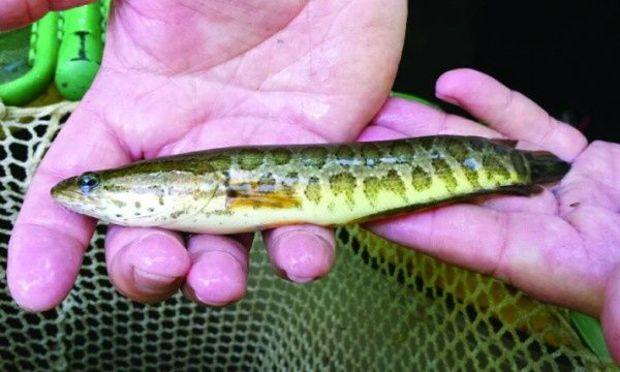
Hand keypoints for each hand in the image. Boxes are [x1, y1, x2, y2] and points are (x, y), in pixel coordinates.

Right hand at [6, 1, 405, 307]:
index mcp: (139, 113)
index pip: (81, 193)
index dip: (52, 243)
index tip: (38, 289)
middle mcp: (195, 151)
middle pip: (158, 236)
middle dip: (154, 267)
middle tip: (168, 265)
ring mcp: (260, 162)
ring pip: (244, 241)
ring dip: (243, 270)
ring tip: (256, 272)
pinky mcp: (321, 157)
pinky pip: (331, 211)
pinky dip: (348, 231)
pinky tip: (349, 239)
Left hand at [361, 69, 619, 362]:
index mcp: (549, 261)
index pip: (466, 241)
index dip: (414, 223)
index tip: (367, 206)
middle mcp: (540, 224)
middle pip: (457, 190)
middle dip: (407, 166)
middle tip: (361, 145)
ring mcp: (555, 187)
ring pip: (480, 151)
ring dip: (432, 129)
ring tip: (389, 109)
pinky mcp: (577, 158)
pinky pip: (526, 123)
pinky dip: (491, 102)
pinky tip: (452, 84)